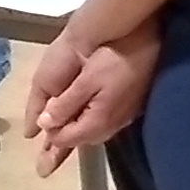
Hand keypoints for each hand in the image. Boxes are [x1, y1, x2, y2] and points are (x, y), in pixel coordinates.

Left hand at [24, 20, 159, 170]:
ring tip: (58, 132)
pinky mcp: (128, 110)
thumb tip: (44, 125)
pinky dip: (87, 122)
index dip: (50, 134)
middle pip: (80, 139)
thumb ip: (65, 105)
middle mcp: (110, 125)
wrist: (150, 44)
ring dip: (74, 132)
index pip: (66, 138)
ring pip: (91, 132)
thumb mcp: (85, 81)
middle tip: (45, 146)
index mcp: (98, 121)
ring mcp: (121, 118)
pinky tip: (84, 114)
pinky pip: (102, 122)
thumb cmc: (115, 59)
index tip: (39, 125)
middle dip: (62, 140)